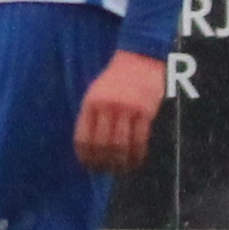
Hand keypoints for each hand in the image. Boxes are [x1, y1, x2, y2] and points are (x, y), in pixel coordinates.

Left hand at [74, 49, 165, 172]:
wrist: (139, 59)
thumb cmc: (115, 81)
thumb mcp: (94, 93)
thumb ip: (91, 117)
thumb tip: (88, 148)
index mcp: (90, 104)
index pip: (83, 139)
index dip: (85, 157)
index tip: (89, 166)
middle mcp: (107, 107)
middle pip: (102, 146)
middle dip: (102, 163)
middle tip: (106, 170)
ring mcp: (127, 109)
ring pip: (120, 146)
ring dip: (120, 163)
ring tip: (120, 169)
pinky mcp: (145, 112)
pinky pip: (140, 140)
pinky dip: (137, 156)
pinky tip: (135, 161)